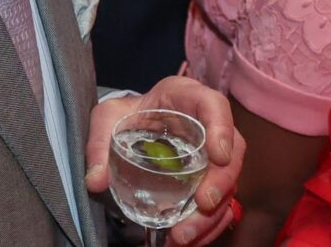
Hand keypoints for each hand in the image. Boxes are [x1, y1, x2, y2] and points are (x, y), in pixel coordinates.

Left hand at [86, 76, 245, 245]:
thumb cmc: (125, 114)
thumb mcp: (106, 118)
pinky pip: (219, 204)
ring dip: (213, 213)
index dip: (223, 128)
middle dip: (222, 180)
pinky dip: (207, 226)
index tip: (218, 156)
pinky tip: (187, 239)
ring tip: (184, 235)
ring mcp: (211, 154)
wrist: (130, 124)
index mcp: (186, 97)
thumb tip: (96, 180)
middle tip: (203, 204)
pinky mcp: (206, 179)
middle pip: (233, 149)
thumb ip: (99, 145)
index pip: (215, 104)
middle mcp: (207, 124)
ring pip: (229, 182)